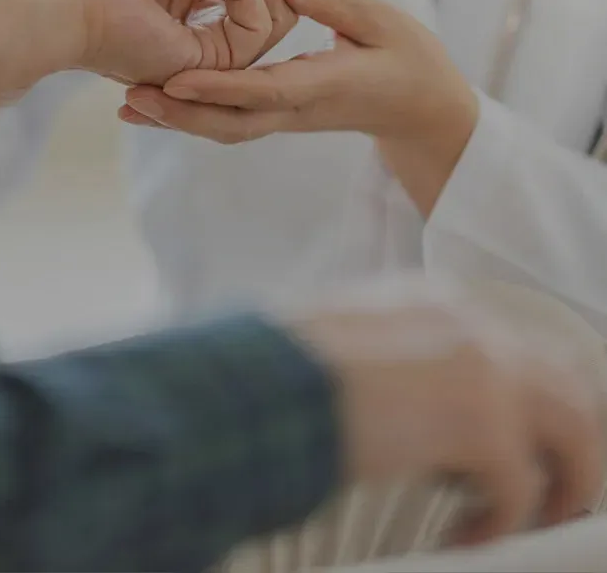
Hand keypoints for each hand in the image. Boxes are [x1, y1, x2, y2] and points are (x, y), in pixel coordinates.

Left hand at [121, 0, 477, 213]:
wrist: (419, 111)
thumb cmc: (409, 61)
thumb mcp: (382, 21)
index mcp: (321, 87)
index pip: (264, 91)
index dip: (218, 88)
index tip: (173, 81)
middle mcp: (295, 110)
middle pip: (230, 124)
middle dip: (180, 116)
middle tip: (129, 99)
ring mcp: (283, 118)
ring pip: (223, 128)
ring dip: (177, 121)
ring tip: (127, 107)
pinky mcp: (276, 115)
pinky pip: (229, 120)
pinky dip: (192, 115)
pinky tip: (158, 105)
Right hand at [293, 281, 603, 546]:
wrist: (262, 378)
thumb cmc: (286, 366)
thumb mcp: (355, 344)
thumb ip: (404, 362)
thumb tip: (426, 417)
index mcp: (437, 302)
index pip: (516, 352)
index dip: (528, 407)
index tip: (522, 451)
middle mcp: (470, 324)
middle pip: (563, 384)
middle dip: (569, 445)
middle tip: (553, 494)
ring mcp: (484, 367)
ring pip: (575, 426)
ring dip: (564, 480)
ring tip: (534, 518)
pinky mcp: (481, 420)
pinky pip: (520, 486)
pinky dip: (501, 521)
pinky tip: (464, 536)